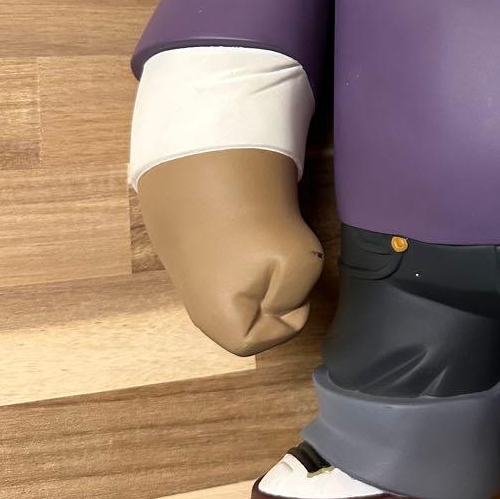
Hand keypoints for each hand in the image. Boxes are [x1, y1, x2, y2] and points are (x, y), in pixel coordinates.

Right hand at [137, 149, 324, 355]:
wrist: (206, 168)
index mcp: (223, 326)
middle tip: (271, 253)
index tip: (282, 269)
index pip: (284, 331)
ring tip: (257, 239)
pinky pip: (234, 265)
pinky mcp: (196, 257)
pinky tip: (241, 227)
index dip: (296, 300)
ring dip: (264, 266)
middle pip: (266, 312)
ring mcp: (195, 283)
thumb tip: (276, 303)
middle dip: (280, 285)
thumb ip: (297, 299)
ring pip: (253, 287)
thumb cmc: (255, 222)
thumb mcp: (304, 265)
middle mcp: (202, 312)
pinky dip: (244, 249)